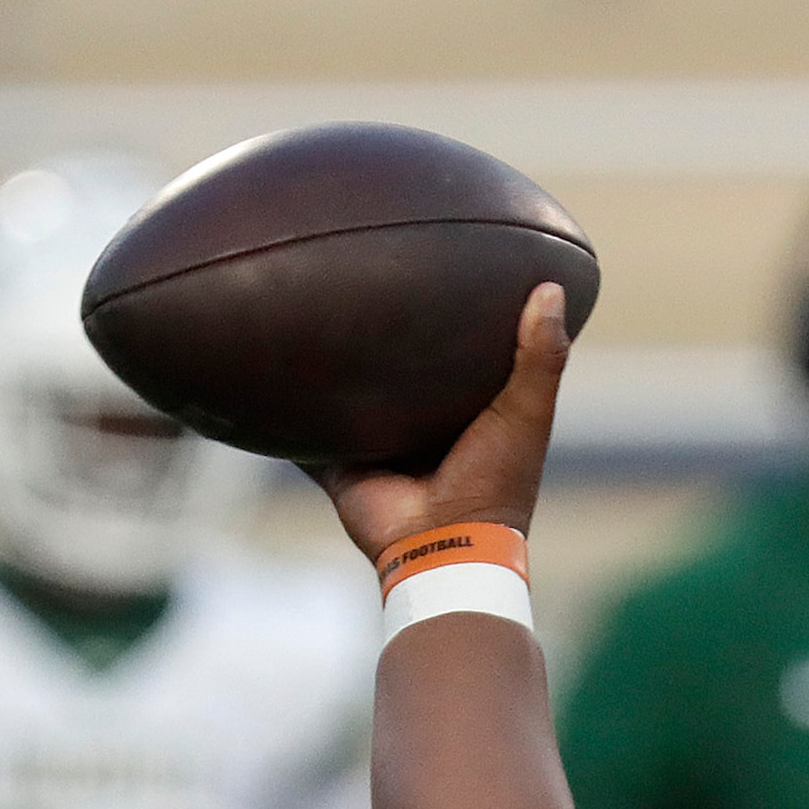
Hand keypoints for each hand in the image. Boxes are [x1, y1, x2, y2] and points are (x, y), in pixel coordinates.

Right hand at [310, 282, 570, 564]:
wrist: (442, 544)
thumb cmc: (495, 482)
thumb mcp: (527, 413)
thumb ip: (541, 357)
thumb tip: (551, 286)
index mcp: (465, 413)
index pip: (455, 353)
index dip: (449, 317)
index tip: (437, 263)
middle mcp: (418, 425)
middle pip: (393, 370)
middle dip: (377, 334)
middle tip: (354, 271)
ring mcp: (375, 443)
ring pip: (345, 395)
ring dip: (327, 365)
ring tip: (300, 306)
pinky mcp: (337, 460)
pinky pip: (302, 430)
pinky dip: (282, 408)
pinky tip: (257, 366)